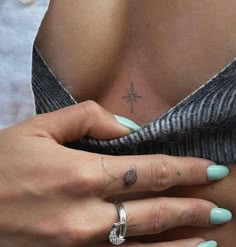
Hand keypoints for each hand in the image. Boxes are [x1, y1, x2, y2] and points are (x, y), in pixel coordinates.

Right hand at [0, 100, 230, 246]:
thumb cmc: (0, 163)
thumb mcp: (40, 128)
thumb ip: (87, 118)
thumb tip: (129, 128)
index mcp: (80, 174)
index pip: (150, 170)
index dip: (185, 169)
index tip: (211, 168)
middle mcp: (85, 214)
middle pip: (155, 209)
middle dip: (192, 207)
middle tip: (220, 206)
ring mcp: (79, 245)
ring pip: (145, 246)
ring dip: (182, 242)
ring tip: (210, 238)